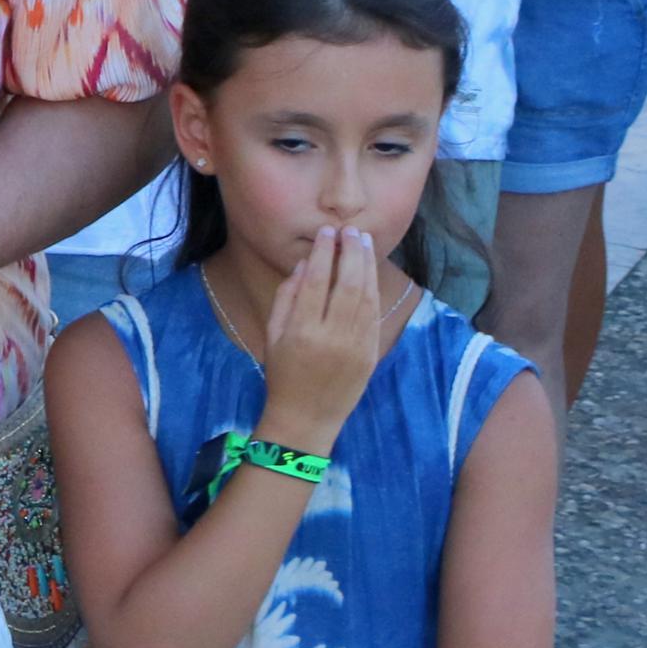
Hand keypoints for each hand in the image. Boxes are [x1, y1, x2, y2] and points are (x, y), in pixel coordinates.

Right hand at [253, 228, 389, 452]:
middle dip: (351, 252)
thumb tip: (305, 265)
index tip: (326, 232)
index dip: (323, 252)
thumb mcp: (272, 335)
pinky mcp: (371, 353)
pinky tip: (370, 271)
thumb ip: (286, 297)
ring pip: (366, 296)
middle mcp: (332, 336)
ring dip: (367, 265)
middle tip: (351, 230)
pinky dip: (373, 289)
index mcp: (303, 330)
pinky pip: (374, 314)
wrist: (306, 417)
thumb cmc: (282, 374)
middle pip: (348, 283)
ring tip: (364, 242)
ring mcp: (356, 346)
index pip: (317, 280)